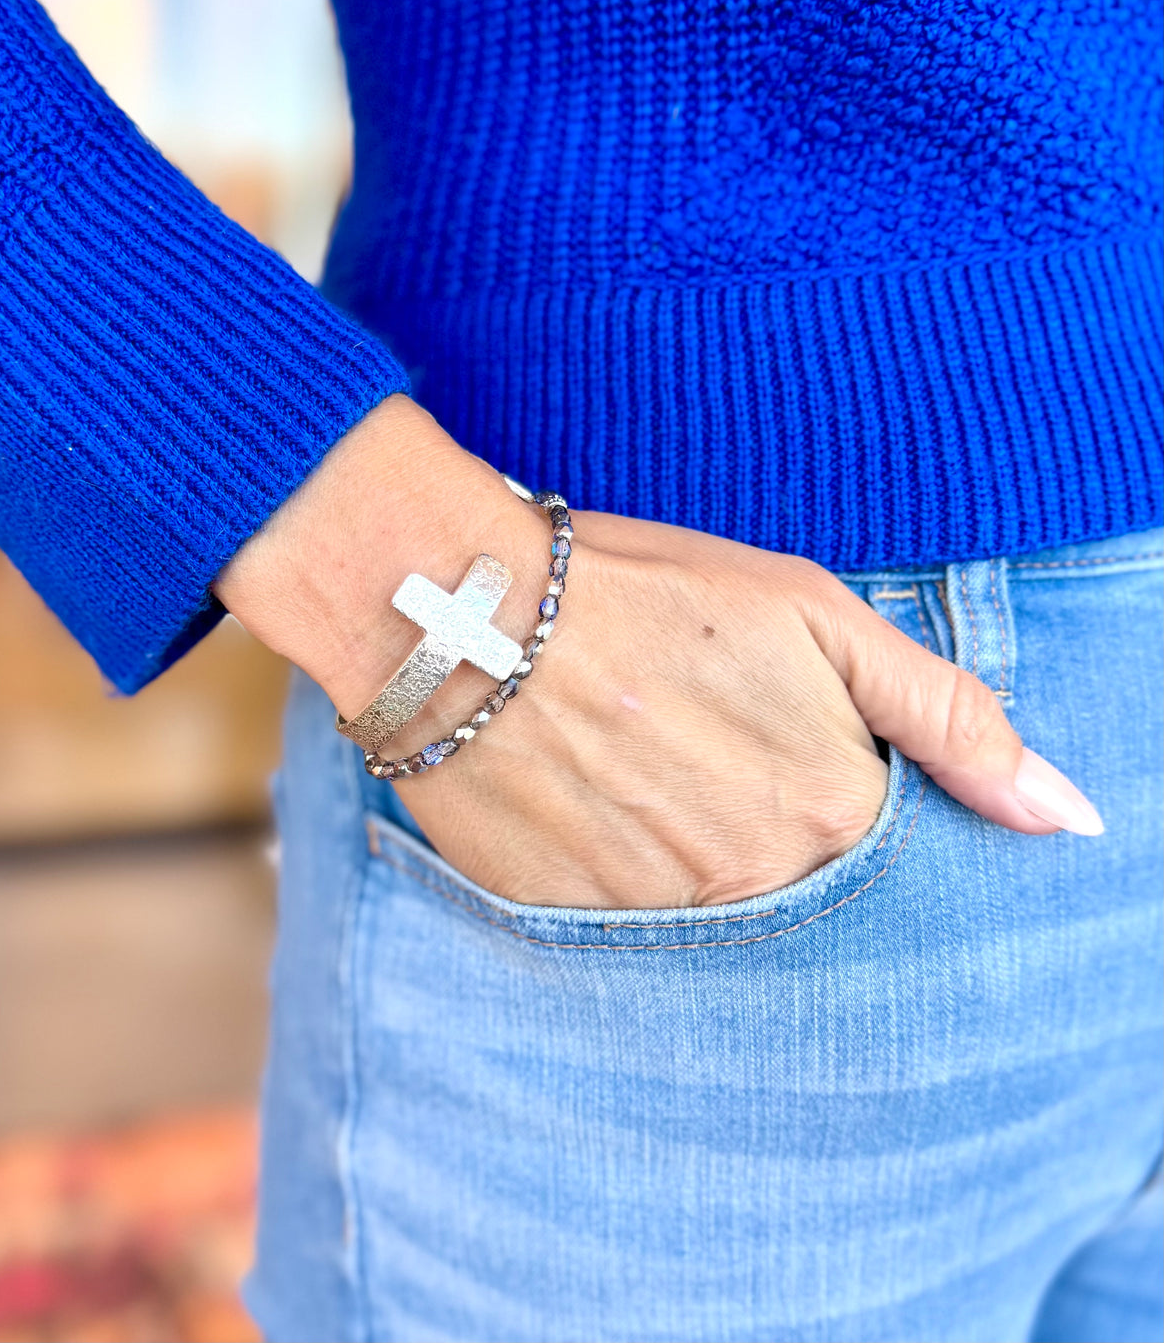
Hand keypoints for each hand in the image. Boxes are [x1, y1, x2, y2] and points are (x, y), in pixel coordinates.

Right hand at [218, 397, 1102, 908]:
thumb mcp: (814, 616)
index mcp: (829, 811)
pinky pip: (625, 930)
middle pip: (797, 889)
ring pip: (712, 914)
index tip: (771, 745)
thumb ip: (948, 716)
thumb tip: (1065, 818)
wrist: (458, 612)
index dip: (830, 787)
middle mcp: (752, 884)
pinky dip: (617, 872)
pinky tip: (588, 802)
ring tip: (636, 767)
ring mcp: (655, 916)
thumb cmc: (641, 593)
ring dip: (686, 849)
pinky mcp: (568, 927)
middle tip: (694, 750)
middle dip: (759, 823)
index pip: (881, 852)